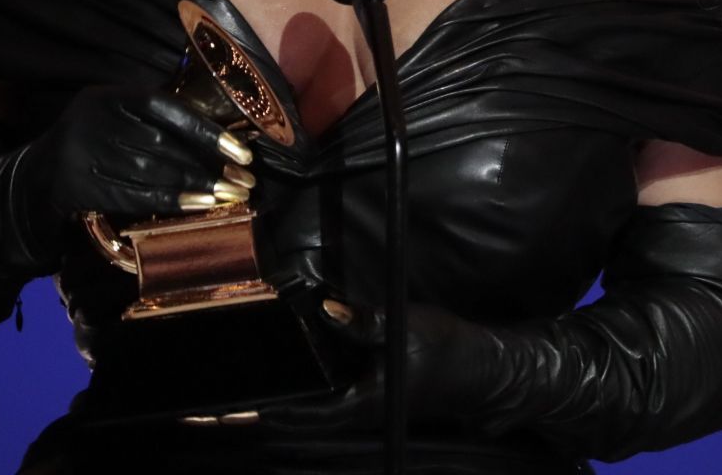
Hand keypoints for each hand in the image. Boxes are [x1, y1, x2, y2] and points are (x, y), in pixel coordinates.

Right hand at [19, 85, 253, 229]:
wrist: (37, 176)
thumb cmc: (94, 141)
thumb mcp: (115, 116)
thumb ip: (155, 118)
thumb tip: (222, 136)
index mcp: (106, 96)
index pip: (163, 108)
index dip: (205, 129)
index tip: (242, 150)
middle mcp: (93, 120)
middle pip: (161, 143)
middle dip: (208, 164)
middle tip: (244, 180)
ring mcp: (83, 154)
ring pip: (151, 171)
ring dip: (196, 186)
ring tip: (229, 195)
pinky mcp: (81, 187)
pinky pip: (135, 196)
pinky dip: (171, 202)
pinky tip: (198, 205)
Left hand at [253, 300, 489, 432]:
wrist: (483, 367)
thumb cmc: (448, 351)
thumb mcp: (402, 329)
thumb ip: (361, 322)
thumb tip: (324, 308)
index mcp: (365, 402)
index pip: (308, 413)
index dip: (275, 411)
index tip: (242, 408)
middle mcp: (362, 408)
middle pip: (306, 411)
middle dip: (273, 401)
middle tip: (238, 390)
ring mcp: (367, 400)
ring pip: (319, 400)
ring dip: (293, 390)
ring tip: (258, 374)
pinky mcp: (373, 388)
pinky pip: (334, 388)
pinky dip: (314, 377)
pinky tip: (301, 357)